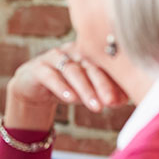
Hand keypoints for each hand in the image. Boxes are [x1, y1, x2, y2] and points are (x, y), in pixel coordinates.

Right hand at [5, 43, 127, 129]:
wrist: (32, 87)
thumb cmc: (66, 86)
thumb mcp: (87, 90)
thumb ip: (103, 93)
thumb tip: (124, 101)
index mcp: (89, 52)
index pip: (105, 64)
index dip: (116, 81)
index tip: (125, 99)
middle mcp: (73, 50)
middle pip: (91, 65)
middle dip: (103, 85)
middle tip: (112, 102)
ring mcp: (54, 57)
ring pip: (72, 71)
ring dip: (85, 89)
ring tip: (96, 107)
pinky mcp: (38, 68)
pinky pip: (51, 76)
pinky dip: (62, 88)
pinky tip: (71, 100)